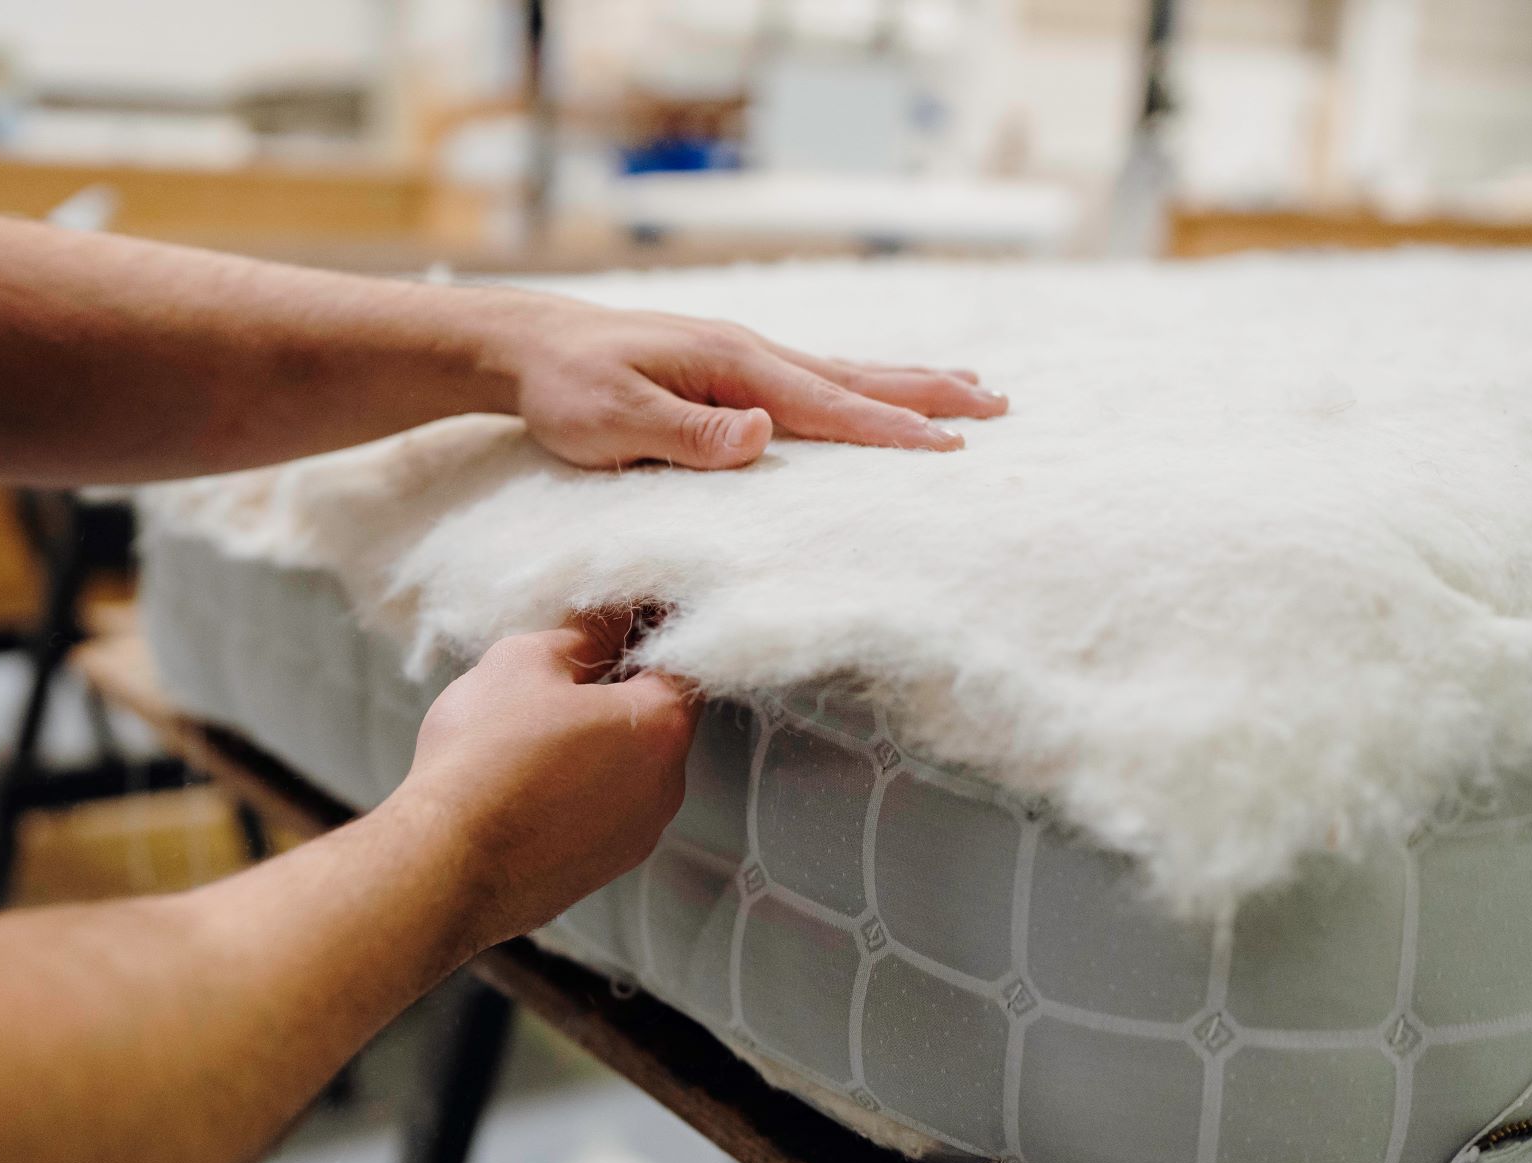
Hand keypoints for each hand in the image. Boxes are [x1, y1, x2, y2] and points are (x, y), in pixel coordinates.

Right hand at [383, 616, 700, 951]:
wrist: (442, 864)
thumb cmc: (484, 759)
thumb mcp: (527, 662)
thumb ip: (584, 633)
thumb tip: (610, 619)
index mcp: (661, 728)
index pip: (683, 662)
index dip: (651, 631)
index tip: (621, 615)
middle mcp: (664, 790)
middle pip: (653, 721)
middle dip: (614, 691)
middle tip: (560, 671)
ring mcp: (633, 838)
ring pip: (624, 771)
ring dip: (591, 745)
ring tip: (528, 731)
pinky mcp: (596, 872)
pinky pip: (596, 813)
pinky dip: (571, 791)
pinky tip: (520, 779)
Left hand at [485, 293, 1007, 469]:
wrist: (530, 346)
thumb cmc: (566, 390)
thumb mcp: (614, 422)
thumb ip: (688, 433)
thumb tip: (763, 434)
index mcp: (733, 367)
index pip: (827, 406)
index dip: (890, 429)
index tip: (951, 446)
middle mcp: (752, 355)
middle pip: (858, 378)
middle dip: (931, 394)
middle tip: (1001, 407)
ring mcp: (745, 359)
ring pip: (846, 373)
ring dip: (910, 383)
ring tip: (972, 389)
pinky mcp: (732, 371)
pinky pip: (817, 379)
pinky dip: (865, 384)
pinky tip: (880, 390)